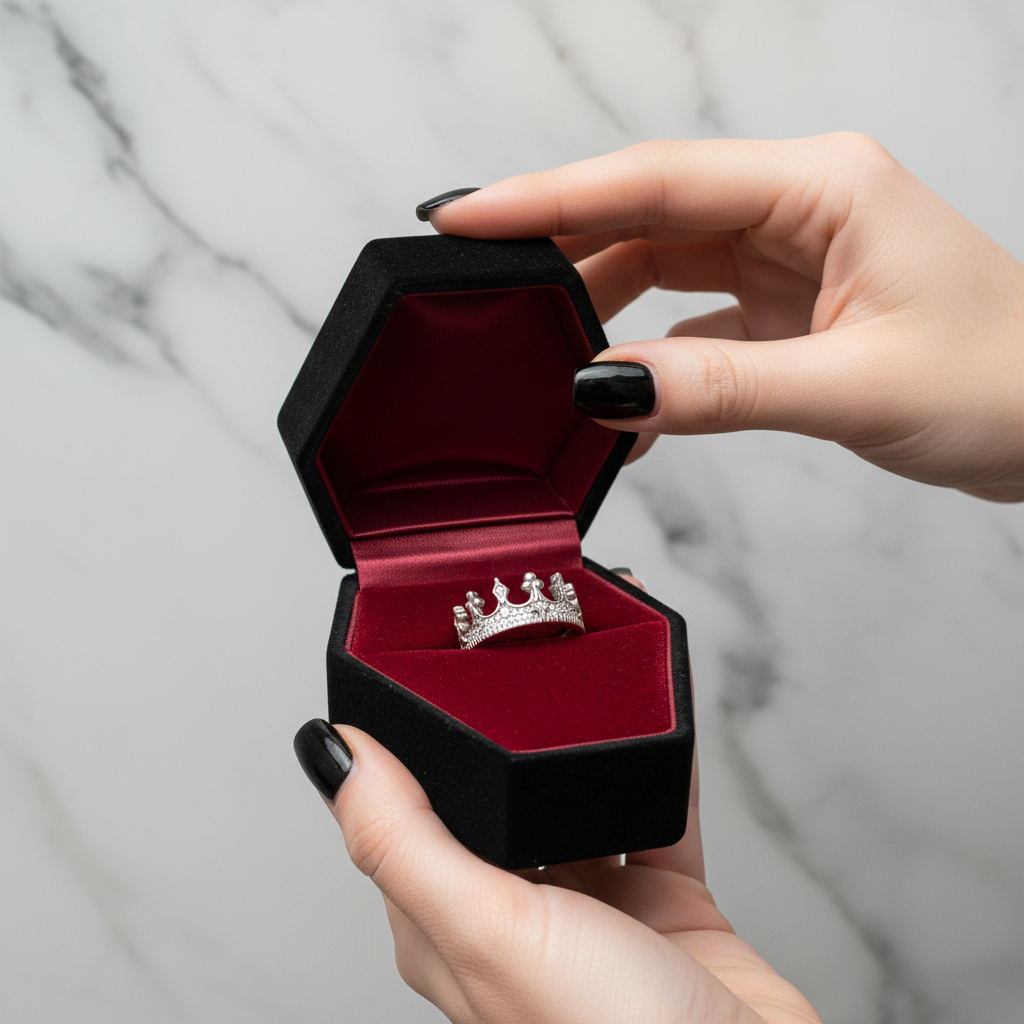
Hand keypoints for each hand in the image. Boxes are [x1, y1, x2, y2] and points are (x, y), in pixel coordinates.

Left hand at [295, 574, 821, 1023]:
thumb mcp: (491, 931)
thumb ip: (405, 841)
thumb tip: (328, 751)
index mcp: (450, 921)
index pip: (404, 807)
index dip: (404, 734)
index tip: (414, 659)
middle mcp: (516, 912)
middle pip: (498, 791)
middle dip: (504, 720)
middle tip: (511, 642)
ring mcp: (594, 906)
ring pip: (578, 790)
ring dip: (584, 730)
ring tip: (586, 660)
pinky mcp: (665, 901)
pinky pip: (657, 805)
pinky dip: (657, 756)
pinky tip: (656, 709)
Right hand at [428, 135, 1023, 501]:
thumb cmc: (1007, 383)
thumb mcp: (855, 386)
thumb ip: (721, 388)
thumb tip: (605, 389)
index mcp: (821, 186)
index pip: (656, 183)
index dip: (550, 199)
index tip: (463, 218)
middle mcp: (796, 209)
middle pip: (646, 217)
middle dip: (560, 254)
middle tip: (479, 296)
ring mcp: (789, 260)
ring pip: (661, 267)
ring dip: (600, 313)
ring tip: (537, 356)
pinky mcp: (786, 310)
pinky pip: (690, 323)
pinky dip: (648, 360)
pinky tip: (619, 397)